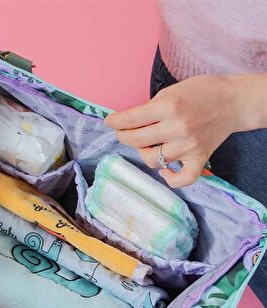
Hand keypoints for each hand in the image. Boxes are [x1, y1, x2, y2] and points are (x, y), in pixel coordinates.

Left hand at [104, 75, 243, 186]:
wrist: (233, 101)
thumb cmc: (200, 92)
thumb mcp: (170, 91)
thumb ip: (150, 108)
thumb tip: (128, 123)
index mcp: (169, 107)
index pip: (131, 119)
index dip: (115, 122)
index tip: (109, 122)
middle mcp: (177, 128)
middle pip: (136, 141)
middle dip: (124, 136)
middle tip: (124, 133)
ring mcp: (188, 147)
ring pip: (152, 160)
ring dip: (144, 153)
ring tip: (148, 144)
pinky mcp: (199, 159)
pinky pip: (182, 180)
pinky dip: (170, 179)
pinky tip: (165, 170)